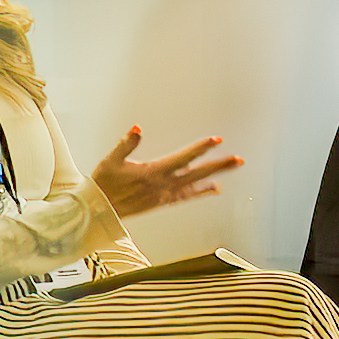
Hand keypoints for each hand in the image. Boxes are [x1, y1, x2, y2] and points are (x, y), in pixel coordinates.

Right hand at [90, 127, 241, 218]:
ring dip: (216, 175)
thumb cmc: (105, 183)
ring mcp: (165, 194)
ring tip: (233, 167)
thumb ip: (126, 143)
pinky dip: (202, 192)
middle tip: (238, 159)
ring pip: (196, 184)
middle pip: (198, 173)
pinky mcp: (163, 202)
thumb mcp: (111, 160)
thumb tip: (137, 128)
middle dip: (219, 165)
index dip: (201, 148)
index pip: (183, 157)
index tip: (216, 139)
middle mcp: (164, 184)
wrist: (100, 210)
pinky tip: (216, 188)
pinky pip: (187, 197)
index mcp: (153, 172)